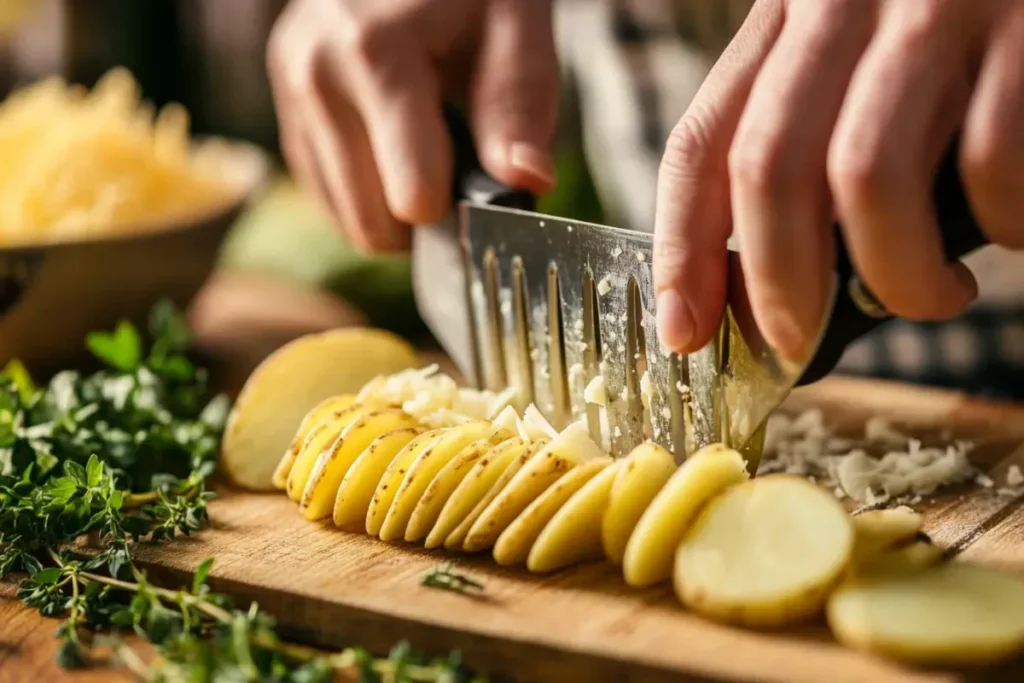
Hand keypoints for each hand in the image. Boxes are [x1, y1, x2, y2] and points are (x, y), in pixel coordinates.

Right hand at [266, 0, 557, 251]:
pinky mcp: (284, 110)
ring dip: (394, 207)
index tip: (483, 172)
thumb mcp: (515, 21)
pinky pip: (327, 195)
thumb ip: (520, 104)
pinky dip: (368, 190)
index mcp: (374, 53)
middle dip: (425, 217)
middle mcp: (315, 76)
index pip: (413, 197)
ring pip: (345, 219)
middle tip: (461, 167)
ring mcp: (289, 94)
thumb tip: (526, 183)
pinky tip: (396, 143)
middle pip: (372, 224)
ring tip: (430, 146)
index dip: (461, 203)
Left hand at [653, 0, 1023, 360]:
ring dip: (895, 273)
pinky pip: (990, 158)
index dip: (682, 250)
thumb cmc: (947, 19)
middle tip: (802, 339)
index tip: (685, 332)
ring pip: (865, 177)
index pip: (700, 144)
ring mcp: (933, 7)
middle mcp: (840, 4)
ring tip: (931, 296)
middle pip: (768, 169)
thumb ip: (806, 131)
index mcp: (785, 16)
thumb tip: (774, 277)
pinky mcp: (1023, 23)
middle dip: (779, 285)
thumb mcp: (851, 47)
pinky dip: (1000, 220)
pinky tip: (1008, 231)